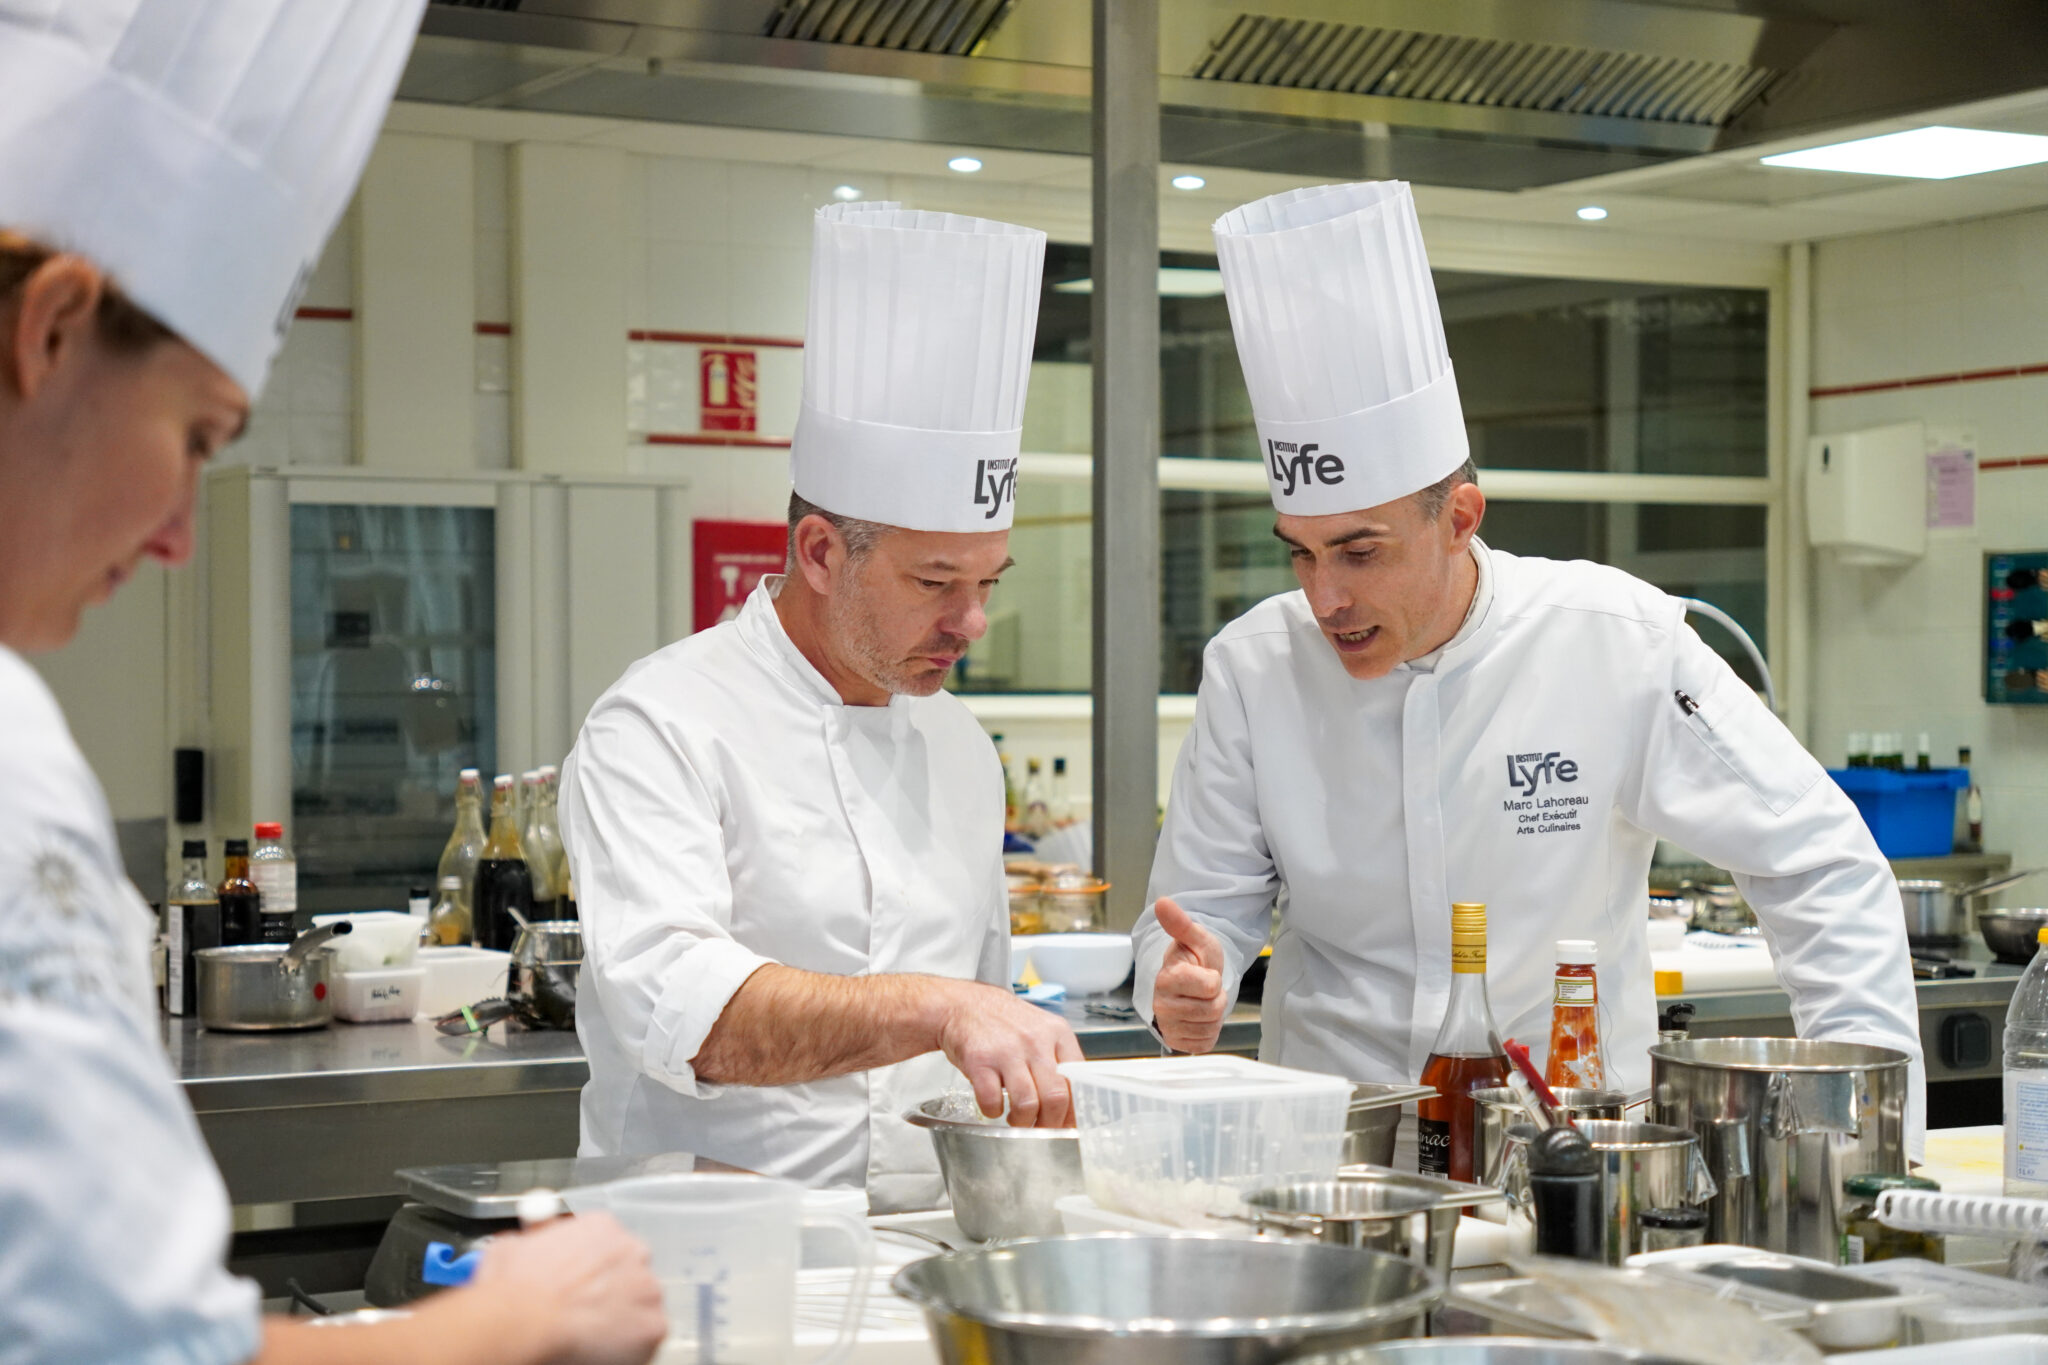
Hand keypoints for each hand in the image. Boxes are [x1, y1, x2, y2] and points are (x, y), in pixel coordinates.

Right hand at [473, 1213, 666, 1364]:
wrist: (523, 1320)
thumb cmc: (512, 1288)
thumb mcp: (512, 1246)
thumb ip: (534, 1240)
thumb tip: (526, 1245)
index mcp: (602, 1227)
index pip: (608, 1247)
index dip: (592, 1272)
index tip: (580, 1288)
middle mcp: (632, 1250)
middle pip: (631, 1274)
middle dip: (611, 1295)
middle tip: (584, 1315)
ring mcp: (647, 1288)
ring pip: (641, 1307)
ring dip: (621, 1321)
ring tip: (588, 1336)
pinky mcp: (653, 1325)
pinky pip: (646, 1339)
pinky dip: (628, 1350)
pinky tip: (599, 1352)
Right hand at [936, 980, 1083, 1127]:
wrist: (962, 1005)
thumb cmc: (1003, 1023)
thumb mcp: (1039, 1030)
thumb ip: (1057, 1060)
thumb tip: (1070, 1104)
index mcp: (1057, 1033)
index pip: (1078, 1079)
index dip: (1074, 1110)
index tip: (1068, 1125)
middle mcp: (1035, 1041)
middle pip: (1056, 1097)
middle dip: (1050, 1123)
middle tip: (1042, 1128)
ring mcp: (1007, 1051)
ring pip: (1027, 1103)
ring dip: (1023, 1121)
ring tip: (1017, 1120)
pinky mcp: (980, 1061)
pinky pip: (992, 1101)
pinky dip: (993, 1112)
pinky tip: (993, 1106)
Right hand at [1151, 897, 1227, 1053]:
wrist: (1188, 983)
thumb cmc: (1193, 961)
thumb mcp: (1196, 939)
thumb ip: (1181, 923)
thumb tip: (1163, 902)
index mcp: (1166, 978)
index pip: (1210, 986)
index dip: (1214, 979)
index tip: (1204, 972)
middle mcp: (1161, 1005)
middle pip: (1212, 1009)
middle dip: (1216, 998)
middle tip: (1205, 989)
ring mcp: (1168, 1026)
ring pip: (1210, 1027)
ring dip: (1212, 1014)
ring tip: (1201, 1001)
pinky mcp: (1176, 1042)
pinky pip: (1205, 1042)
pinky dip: (1208, 1031)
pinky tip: (1198, 1018)